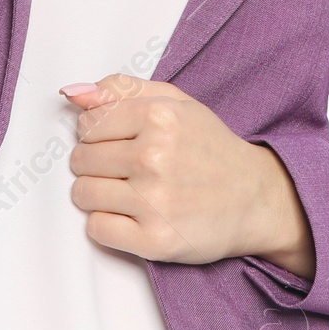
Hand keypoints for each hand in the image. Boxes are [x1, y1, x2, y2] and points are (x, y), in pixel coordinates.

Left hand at [59, 74, 315, 277]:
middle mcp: (154, 156)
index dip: (96, 133)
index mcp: (158, 116)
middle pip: (81, 158)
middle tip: (125, 168)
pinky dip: (107, 224)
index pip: (88, 123)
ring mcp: (154, 200)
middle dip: (95, 163)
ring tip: (125, 191)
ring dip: (97, 193)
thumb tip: (73, 93)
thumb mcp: (176, 102)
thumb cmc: (210, 148)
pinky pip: (97, 228)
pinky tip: (130, 215)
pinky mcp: (155, 240)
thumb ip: (122, 89)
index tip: (116, 141)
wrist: (255, 198)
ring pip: (83, 193)